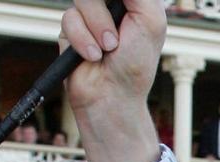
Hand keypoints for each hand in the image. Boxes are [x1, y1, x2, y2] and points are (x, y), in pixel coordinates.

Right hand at [60, 0, 163, 161]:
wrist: (111, 95)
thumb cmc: (136, 63)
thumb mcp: (150, 21)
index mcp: (135, 2)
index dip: (115, 0)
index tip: (122, 12)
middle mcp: (113, 6)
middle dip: (103, 14)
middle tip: (116, 36)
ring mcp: (90, 16)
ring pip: (83, 0)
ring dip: (97, 26)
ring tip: (108, 49)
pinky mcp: (71, 28)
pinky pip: (69, 18)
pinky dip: (82, 38)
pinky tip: (93, 56)